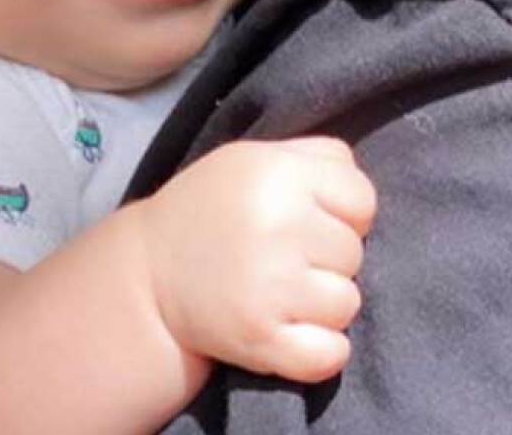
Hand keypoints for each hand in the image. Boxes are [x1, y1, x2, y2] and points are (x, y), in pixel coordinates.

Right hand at [136, 137, 375, 383]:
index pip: (363, 199)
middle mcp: (278, 225)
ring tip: (286, 291)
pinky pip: (330, 354)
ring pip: (347, 304)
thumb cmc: (216, 208)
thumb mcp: (258, 157)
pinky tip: (295, 331)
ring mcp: (270, 286)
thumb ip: (317, 156)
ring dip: (324, 304)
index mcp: (279, 173)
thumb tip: (362, 191)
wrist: (148, 273)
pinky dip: (322, 350)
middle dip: (329, 258)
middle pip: (354, 253)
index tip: (316, 219)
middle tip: (290, 257)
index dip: (346, 212)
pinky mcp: (259, 338)